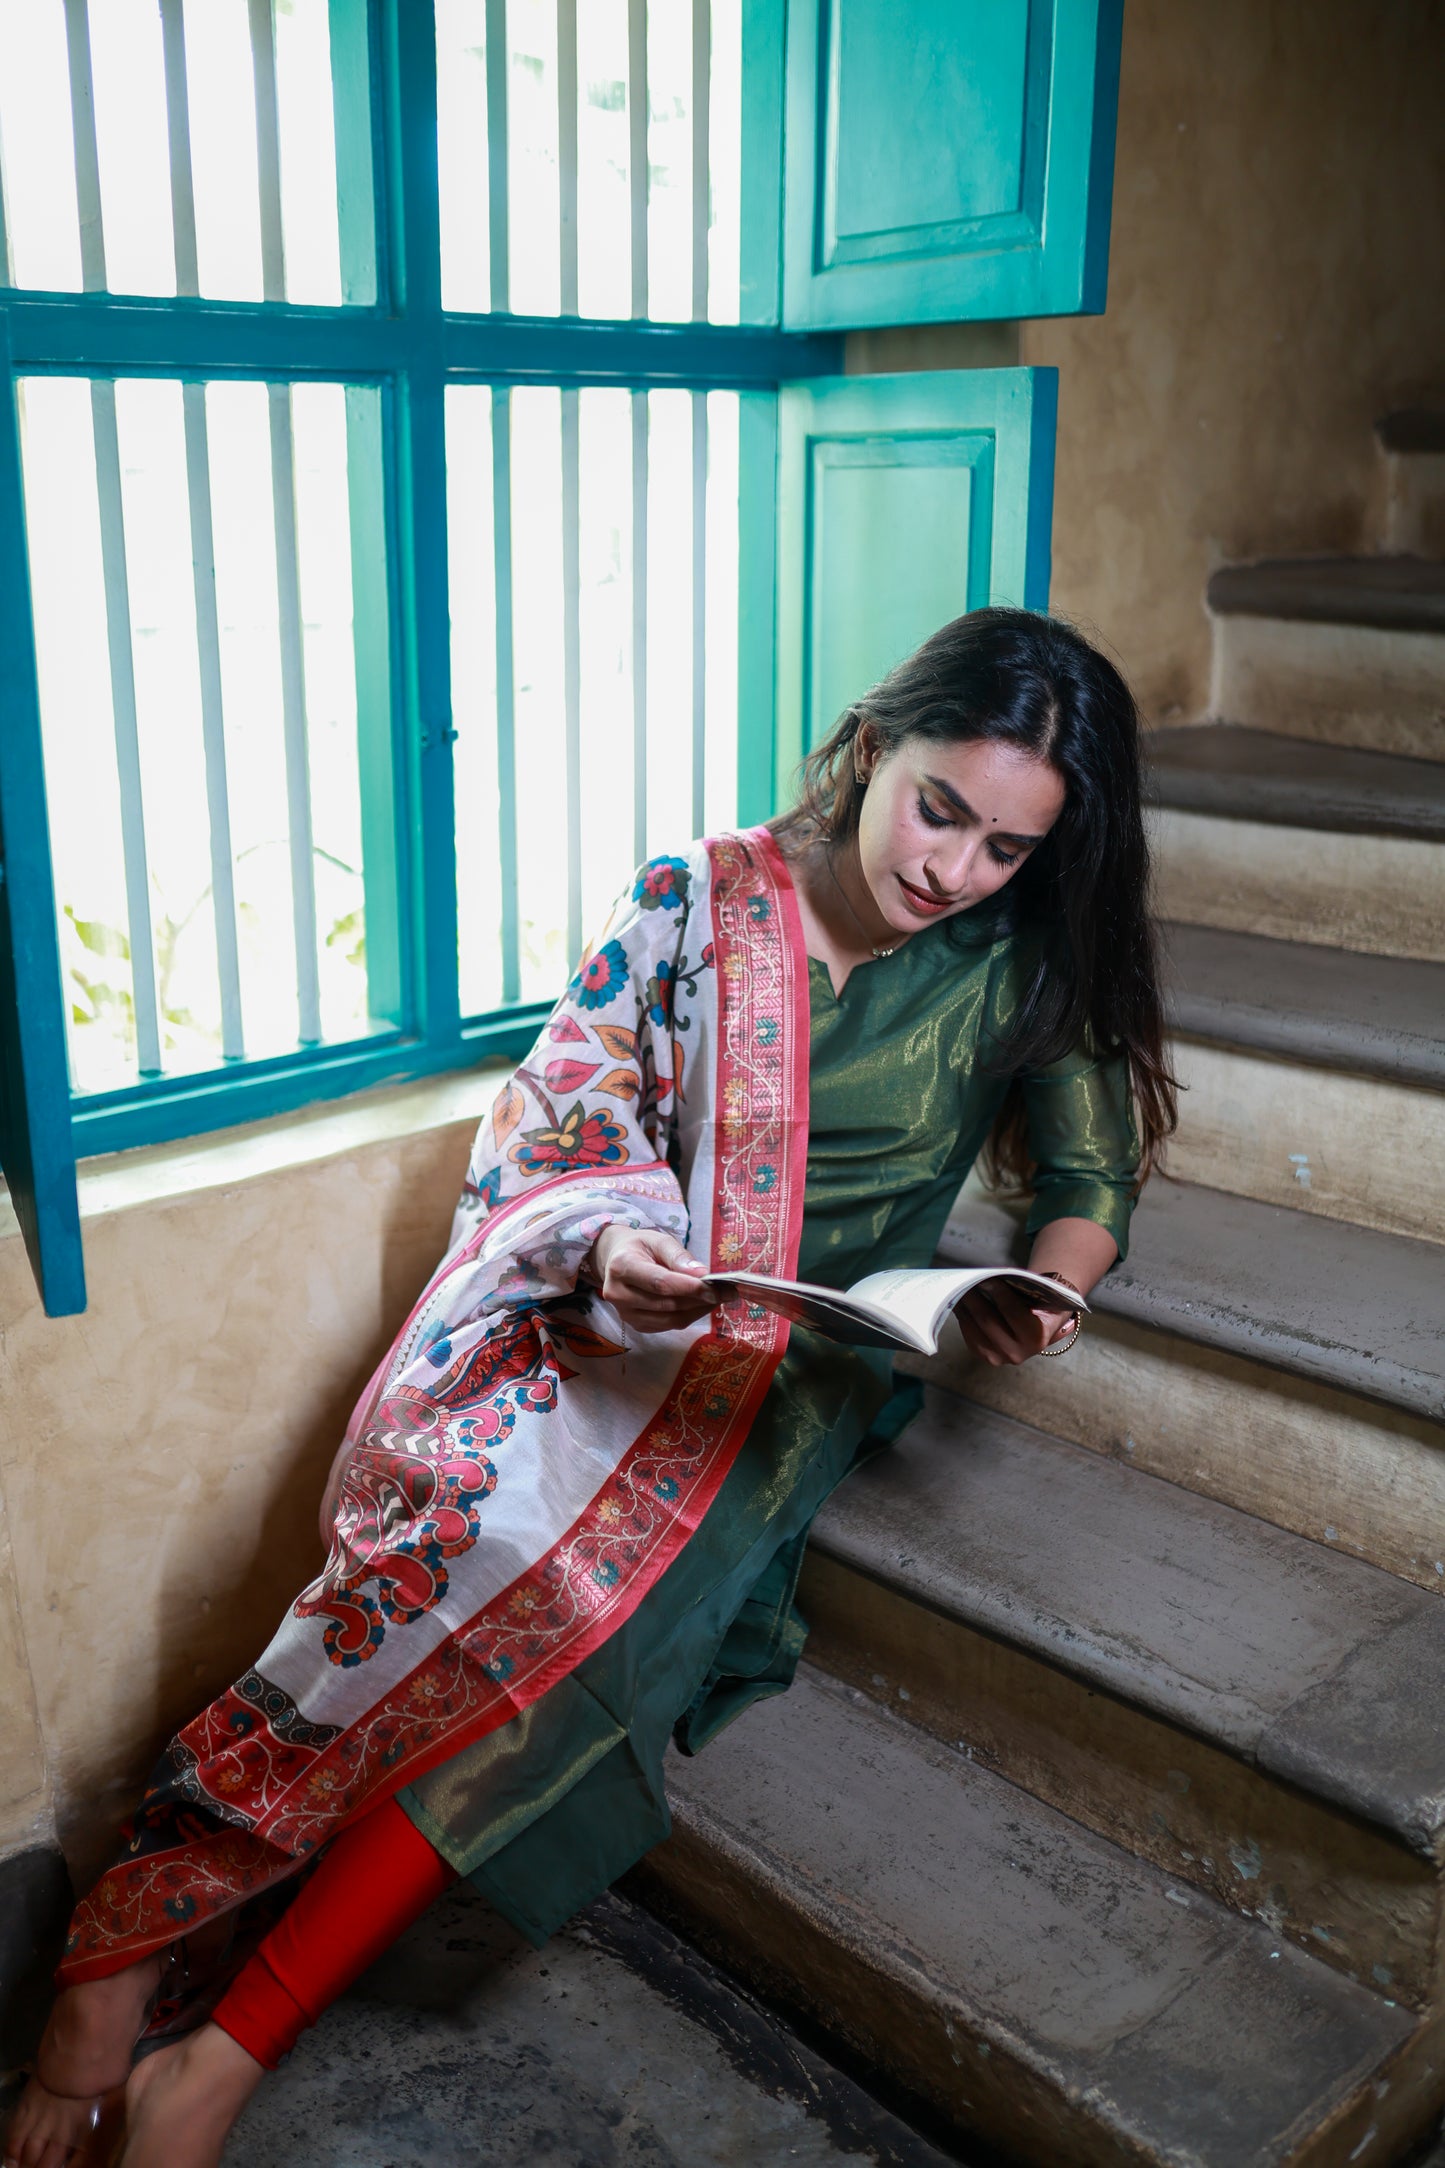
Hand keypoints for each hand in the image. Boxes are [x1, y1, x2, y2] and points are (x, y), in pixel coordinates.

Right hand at [586, 1226, 717, 1334]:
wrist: (617, 1260)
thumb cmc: (640, 1247)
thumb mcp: (658, 1240)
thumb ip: (678, 1256)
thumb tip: (701, 1274)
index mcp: (622, 1267)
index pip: (660, 1283)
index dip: (689, 1288)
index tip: (715, 1287)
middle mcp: (618, 1294)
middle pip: (667, 1304)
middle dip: (700, 1299)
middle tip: (727, 1292)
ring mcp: (625, 1314)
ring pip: (670, 1320)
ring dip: (698, 1310)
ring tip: (718, 1297)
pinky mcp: (636, 1325)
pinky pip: (669, 1325)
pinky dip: (690, 1316)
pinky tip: (702, 1304)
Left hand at [955, 1281, 1076, 1366]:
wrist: (1044, 1326)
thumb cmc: (1044, 1305)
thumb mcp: (1046, 1296)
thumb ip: (1028, 1289)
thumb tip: (996, 1276)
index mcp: (1036, 1337)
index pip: (1012, 1311)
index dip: (998, 1292)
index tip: (987, 1277)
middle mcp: (1017, 1353)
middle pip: (988, 1321)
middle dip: (974, 1298)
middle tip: (965, 1279)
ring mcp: (998, 1358)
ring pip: (973, 1328)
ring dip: (963, 1306)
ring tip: (956, 1287)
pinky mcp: (983, 1356)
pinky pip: (967, 1333)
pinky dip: (962, 1315)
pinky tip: (958, 1301)